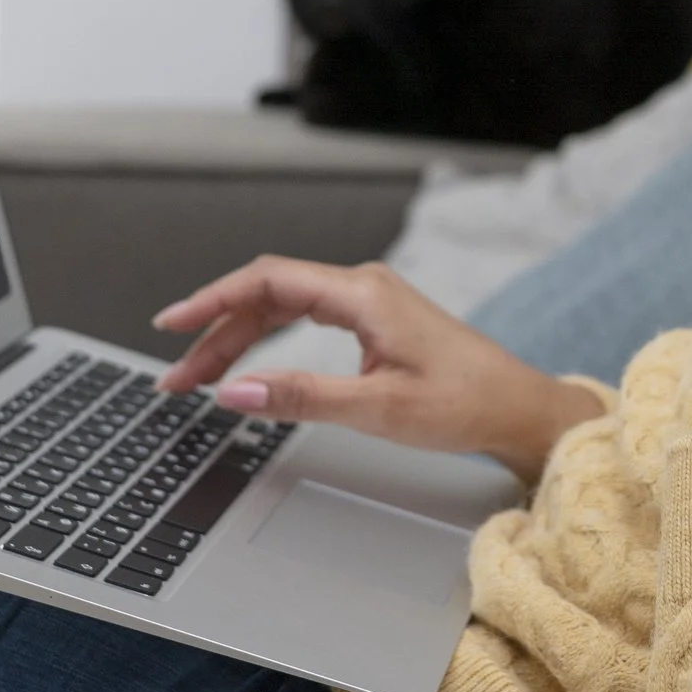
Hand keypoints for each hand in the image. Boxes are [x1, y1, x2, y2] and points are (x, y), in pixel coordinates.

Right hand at [151, 257, 604, 483]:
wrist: (519, 409)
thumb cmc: (466, 403)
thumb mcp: (378, 408)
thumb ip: (302, 396)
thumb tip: (235, 393)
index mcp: (362, 294)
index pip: (267, 282)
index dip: (212, 300)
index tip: (172, 324)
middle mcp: (363, 287)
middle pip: (267, 295)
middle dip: (216, 333)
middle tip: (177, 376)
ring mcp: (369, 302)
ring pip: (284, 308)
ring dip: (239, 339)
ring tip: (200, 378)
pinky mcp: (375, 321)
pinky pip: (305, 317)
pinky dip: (269, 340)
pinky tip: (250, 363)